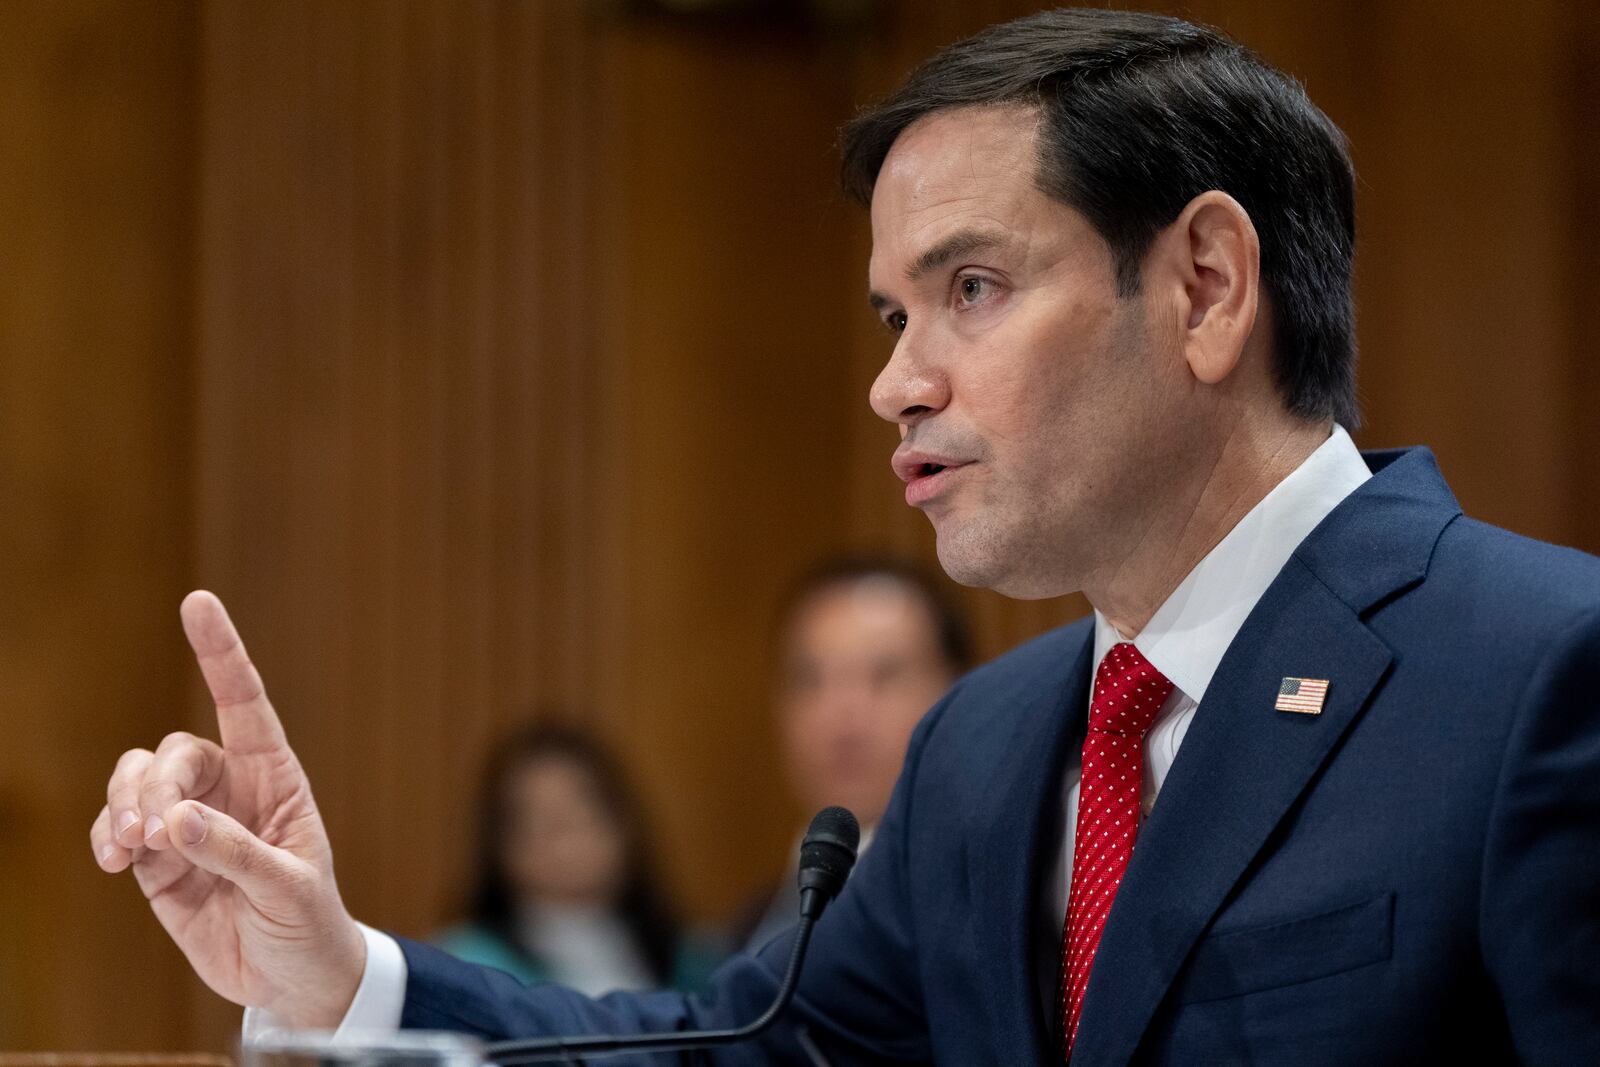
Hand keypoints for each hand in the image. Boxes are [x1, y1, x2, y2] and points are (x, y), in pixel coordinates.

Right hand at [90, 591, 365, 1027]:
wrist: (289, 977)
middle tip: (156, 833)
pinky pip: (116, 829)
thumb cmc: (307, 922)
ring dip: (123, 806)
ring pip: (137, 782)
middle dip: (155, 786)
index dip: (220, 651)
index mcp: (275, 777)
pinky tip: (116, 861)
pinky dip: (106, 838)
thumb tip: (173, 820)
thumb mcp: (288, 888)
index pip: (245, 701)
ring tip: (128, 848)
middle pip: (174, 753)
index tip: (197, 601)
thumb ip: (234, 852)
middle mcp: (229, 788)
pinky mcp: (157, 860)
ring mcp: (188, 821)